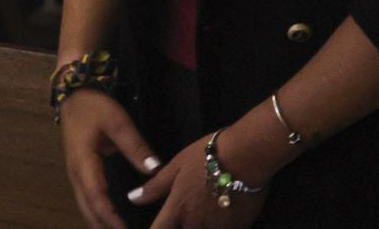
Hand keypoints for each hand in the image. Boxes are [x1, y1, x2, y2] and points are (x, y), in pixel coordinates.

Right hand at [58, 88, 161, 228]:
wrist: (73, 95)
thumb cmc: (94, 107)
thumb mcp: (118, 121)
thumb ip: (135, 147)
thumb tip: (153, 171)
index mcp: (84, 161)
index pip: (96, 196)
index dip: (109, 216)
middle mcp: (76, 172)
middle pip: (87, 207)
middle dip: (103, 226)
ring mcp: (75, 173)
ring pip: (84, 205)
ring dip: (99, 222)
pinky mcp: (79, 172)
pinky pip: (86, 199)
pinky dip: (96, 212)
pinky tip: (110, 221)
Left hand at [130, 131, 268, 228]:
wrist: (246, 157)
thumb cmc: (205, 157)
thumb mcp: (175, 167)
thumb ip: (155, 187)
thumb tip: (133, 198)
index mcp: (178, 209)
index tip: (155, 226)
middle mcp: (196, 224)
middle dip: (179, 227)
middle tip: (182, 214)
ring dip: (199, 227)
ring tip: (202, 211)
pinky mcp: (239, 228)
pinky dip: (218, 227)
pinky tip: (219, 215)